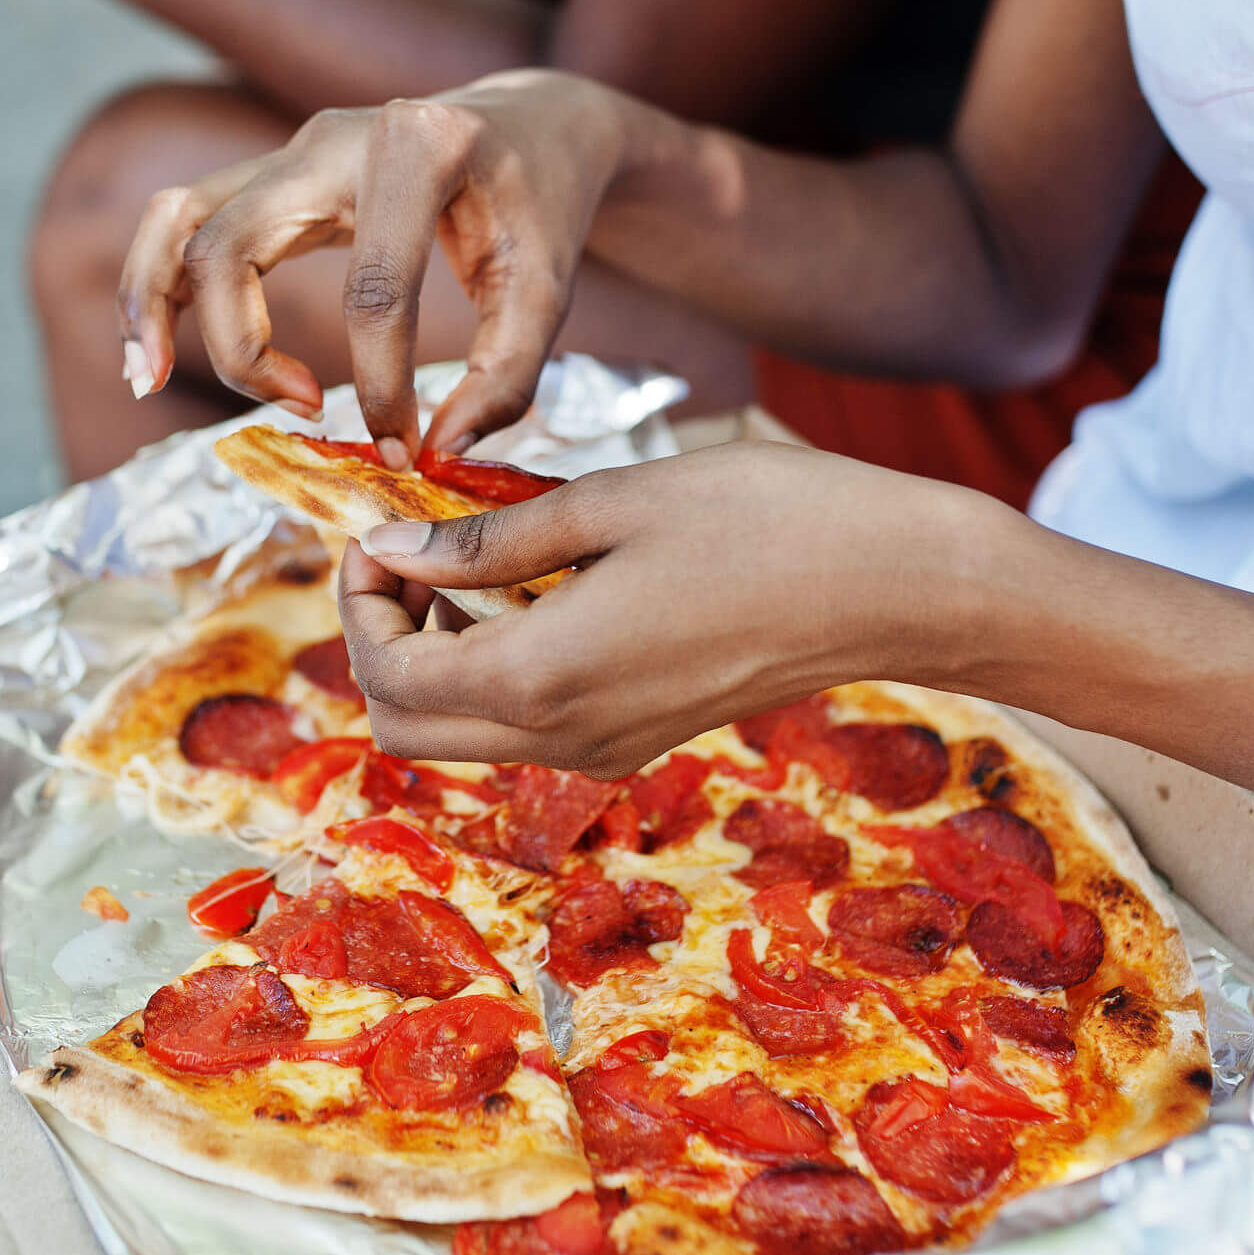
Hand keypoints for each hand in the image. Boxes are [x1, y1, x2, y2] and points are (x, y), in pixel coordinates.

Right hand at [116, 69, 636, 467]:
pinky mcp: (271, 175)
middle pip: (234, 243)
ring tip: (148, 381)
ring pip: (179, 217)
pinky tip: (151, 355)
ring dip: (152, 303)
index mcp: (418, 150)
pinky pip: (184, 222)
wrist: (530, 125)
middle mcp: (334, 137)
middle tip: (300, 411)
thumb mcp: (550, 286)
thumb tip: (439, 451)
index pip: (373, 289)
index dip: (381, 384)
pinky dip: (156, 285)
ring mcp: (290, 149)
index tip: (403, 445)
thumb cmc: (540, 204)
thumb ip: (507, 374)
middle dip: (241, 346)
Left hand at [336, 442, 1020, 777]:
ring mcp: (603, 749)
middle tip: (412, 552)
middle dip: (380, 640)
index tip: (382, 528)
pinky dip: (493, 665)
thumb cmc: (766, 522)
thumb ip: (487, 540)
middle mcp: (563, 737)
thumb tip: (390, 549)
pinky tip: (537, 587)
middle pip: (404, 728)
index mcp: (543, 678)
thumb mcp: (611, 504)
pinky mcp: (637, 738)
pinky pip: (523, 725)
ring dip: (436, 654)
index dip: (358, 603)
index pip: (387, 677)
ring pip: (459, 734)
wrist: (895, 586)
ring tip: (475, 558)